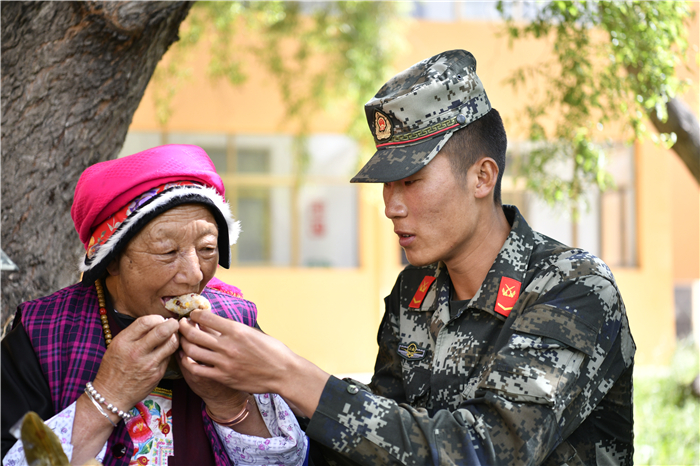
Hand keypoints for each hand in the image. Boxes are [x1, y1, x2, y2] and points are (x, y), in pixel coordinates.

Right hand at [93, 315, 179, 411]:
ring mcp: (148, 364)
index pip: (145, 321)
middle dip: (172, 324)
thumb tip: (155, 322)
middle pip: (162, 330)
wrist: (110, 396)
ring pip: (171, 343)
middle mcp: (136, 352)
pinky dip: (170, 351)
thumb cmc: (113, 368)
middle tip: (174, 323)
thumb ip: (134, 334)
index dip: (157, 318)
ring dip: (175, 337)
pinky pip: (169, 357)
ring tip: (173, 336)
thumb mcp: (116, 346)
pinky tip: (167, 350)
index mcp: (123, 342)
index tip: (160, 320)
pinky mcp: (157, 374)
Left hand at [178, 310, 330, 417]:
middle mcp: (228, 345)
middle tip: (181, 325)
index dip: (195, 314)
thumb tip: (216, 323)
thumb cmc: (272, 350)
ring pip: (192, 351)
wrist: (283, 372)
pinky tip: (187, 358)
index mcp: (236, 330)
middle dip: (183, 327)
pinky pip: (197, 369)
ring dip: (184, 344)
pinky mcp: (223, 377)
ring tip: (183, 340)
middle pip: (194, 333)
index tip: (193, 314)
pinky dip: (188, 362)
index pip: (205, 317)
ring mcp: (224, 362)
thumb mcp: (253, 332)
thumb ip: (234, 329)